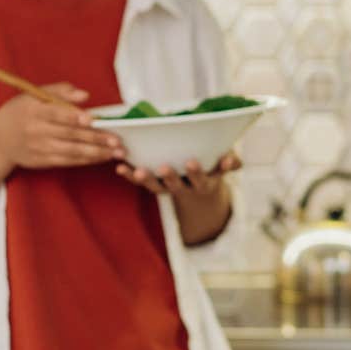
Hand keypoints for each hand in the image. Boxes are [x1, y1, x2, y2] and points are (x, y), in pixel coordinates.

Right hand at [0, 83, 125, 168]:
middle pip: (69, 134)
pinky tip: (101, 157)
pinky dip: (86, 160)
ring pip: (71, 151)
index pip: (56, 113)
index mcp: (34, 110)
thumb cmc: (20, 112)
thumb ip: (59, 91)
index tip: (92, 119)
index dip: (74, 116)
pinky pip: (68, 161)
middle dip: (95, 138)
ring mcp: (39, 148)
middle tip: (116, 140)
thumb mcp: (32, 95)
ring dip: (96, 153)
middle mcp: (36, 130)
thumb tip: (84, 95)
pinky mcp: (42, 161)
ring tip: (115, 152)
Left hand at [118, 152, 241, 196]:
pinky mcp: (154, 184)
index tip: (192, 162)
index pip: (201, 180)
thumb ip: (230, 162)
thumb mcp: (225, 164)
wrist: (200, 188)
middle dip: (170, 177)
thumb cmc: (214, 165)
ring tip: (137, 171)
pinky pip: (140, 181)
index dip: (197, 173)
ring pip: (156, 187)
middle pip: (176, 186)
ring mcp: (167, 187)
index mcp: (203, 183)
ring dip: (145, 179)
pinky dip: (129, 175)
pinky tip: (119, 166)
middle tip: (164, 167)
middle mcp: (184, 188)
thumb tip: (231, 161)